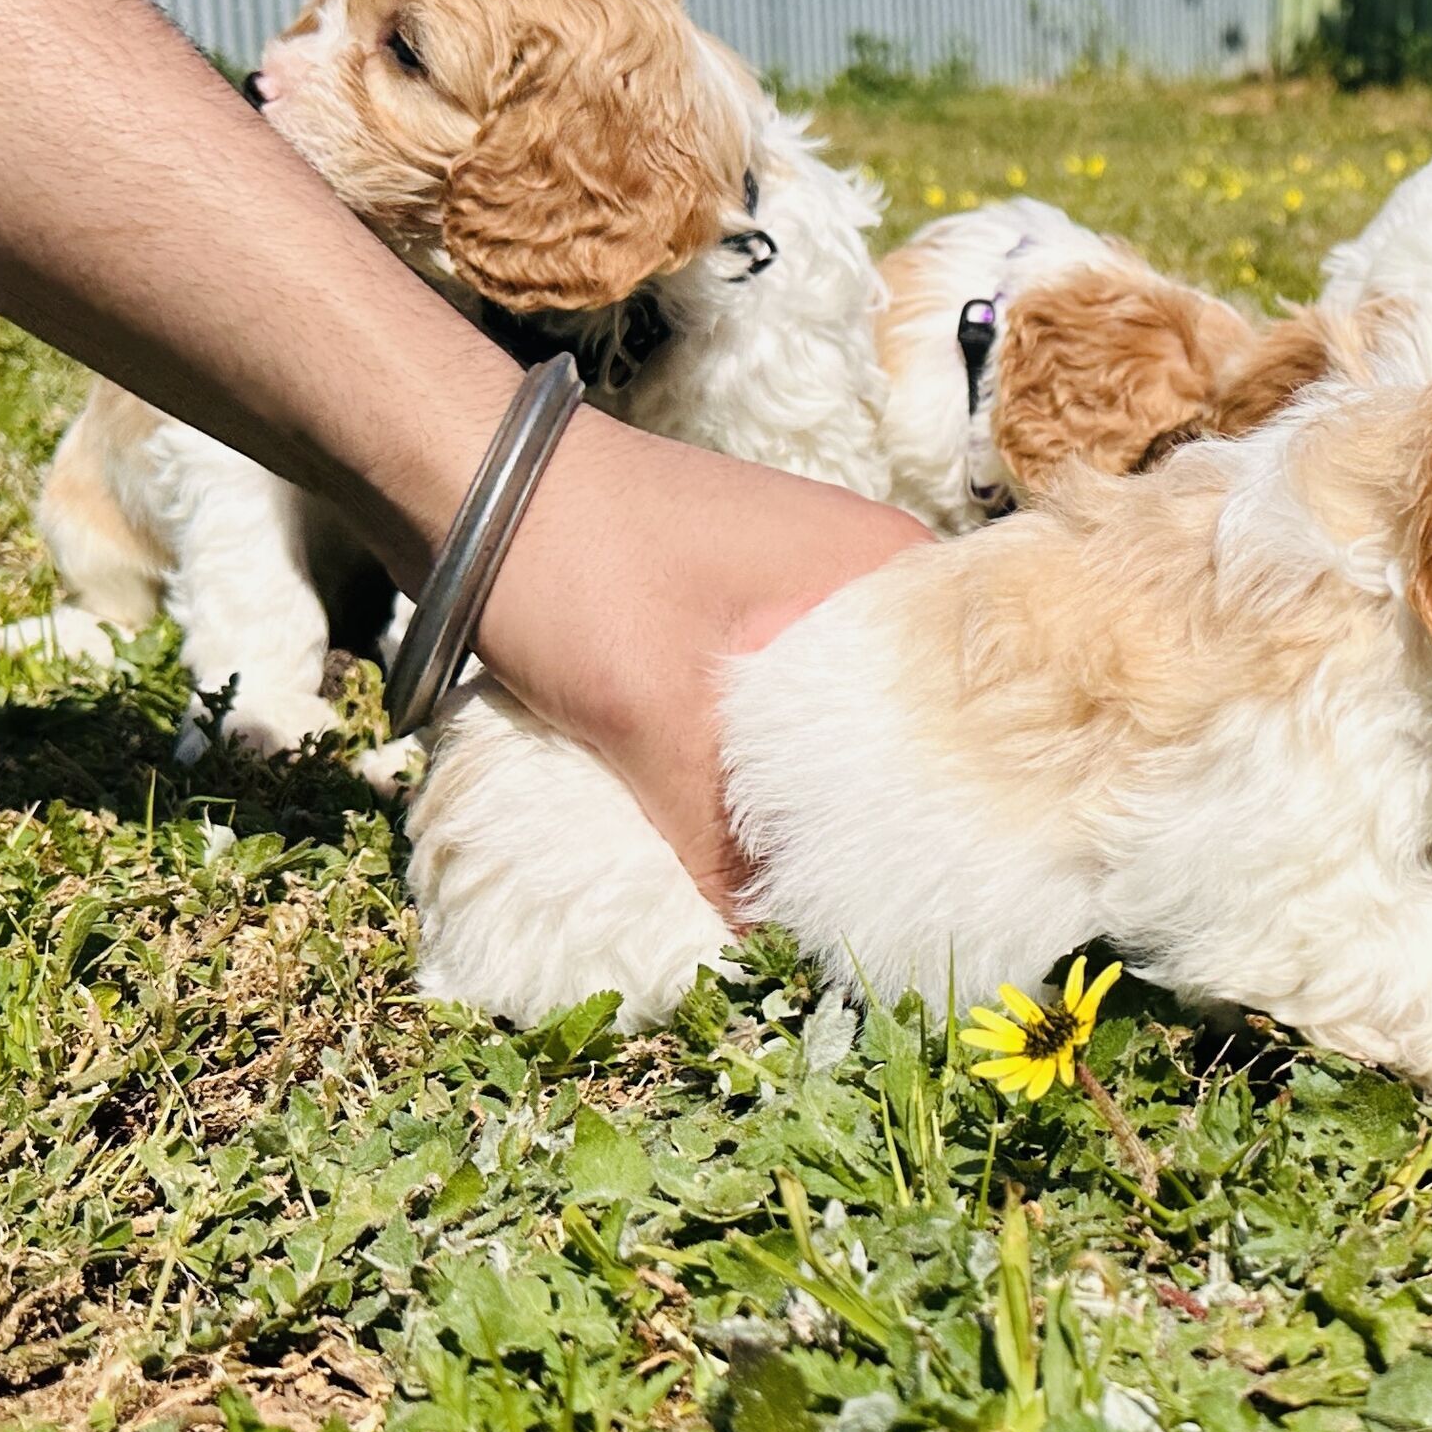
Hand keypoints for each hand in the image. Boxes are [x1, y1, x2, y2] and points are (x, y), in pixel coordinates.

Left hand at [473, 413, 929, 902]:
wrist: (463, 477)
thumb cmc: (579, 565)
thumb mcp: (653, 714)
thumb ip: (716, 841)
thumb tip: (764, 954)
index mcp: (884, 567)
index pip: (969, 691)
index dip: (962, 787)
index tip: (961, 872)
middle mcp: (861, 570)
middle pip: (903, 714)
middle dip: (888, 804)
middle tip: (895, 899)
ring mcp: (799, 585)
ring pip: (838, 714)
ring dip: (823, 788)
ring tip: (834, 880)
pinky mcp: (740, 607)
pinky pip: (783, 702)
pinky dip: (773, 762)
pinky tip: (764, 828)